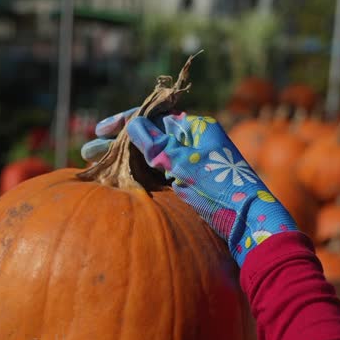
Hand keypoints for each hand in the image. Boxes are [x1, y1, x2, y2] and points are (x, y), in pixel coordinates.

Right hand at [82, 109, 296, 268]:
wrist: (251, 224)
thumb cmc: (220, 190)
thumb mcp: (185, 164)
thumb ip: (157, 144)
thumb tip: (133, 123)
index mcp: (197, 128)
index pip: (154, 116)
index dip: (125, 121)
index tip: (99, 130)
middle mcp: (194, 142)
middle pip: (149, 136)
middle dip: (119, 144)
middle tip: (89, 154)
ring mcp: (192, 164)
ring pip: (151, 156)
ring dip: (125, 161)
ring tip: (98, 169)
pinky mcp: (191, 185)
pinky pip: (159, 174)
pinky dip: (139, 175)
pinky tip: (120, 183)